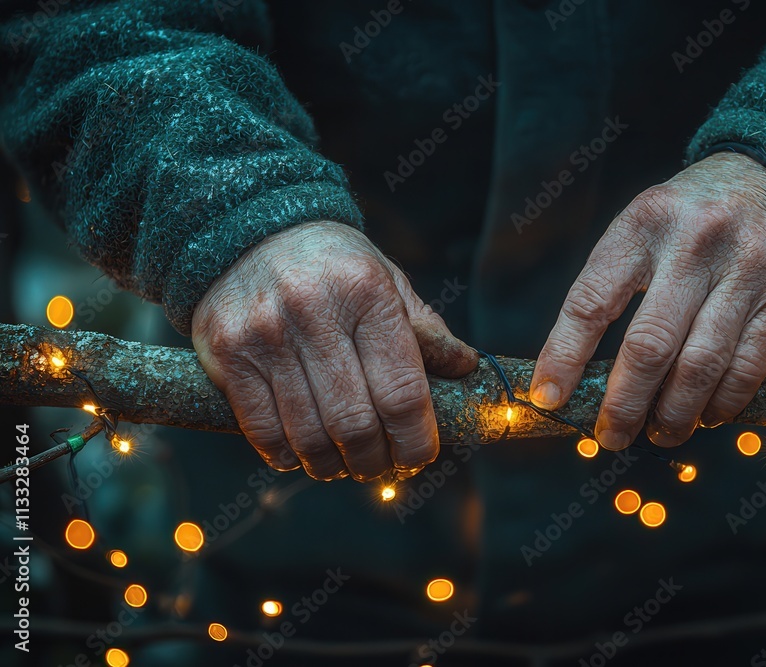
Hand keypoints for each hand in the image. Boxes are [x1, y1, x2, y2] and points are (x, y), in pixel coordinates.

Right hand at [192, 221, 477, 480]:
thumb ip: (425, 330)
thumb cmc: (334, 267)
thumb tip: (466, 367)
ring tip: (344, 465)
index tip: (419, 456)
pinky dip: (287, 456)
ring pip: (308, 435)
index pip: (401, 392)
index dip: (415, 440)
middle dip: (374, 461)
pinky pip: (262, 431)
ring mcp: (265, 335)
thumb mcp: (387, 282)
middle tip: (381, 466)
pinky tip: (302, 454)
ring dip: (331, 466)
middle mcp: (314, 312)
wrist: (246, 234)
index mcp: (367, 294)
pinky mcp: (227, 355)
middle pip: (355, 424)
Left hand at [530, 152, 765, 448]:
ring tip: (659, 435)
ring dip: (675, 415)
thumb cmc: (690, 220)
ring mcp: (747, 267)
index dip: (564, 357)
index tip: (547, 398)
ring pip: (701, 365)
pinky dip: (724, 403)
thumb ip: (611, 287)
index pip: (590, 302)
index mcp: (642, 225)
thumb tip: (575, 374)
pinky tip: (707, 416)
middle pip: (649, 346)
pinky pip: (749, 366)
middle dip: (624, 404)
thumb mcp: (642, 229)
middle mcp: (695, 242)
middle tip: (609, 436)